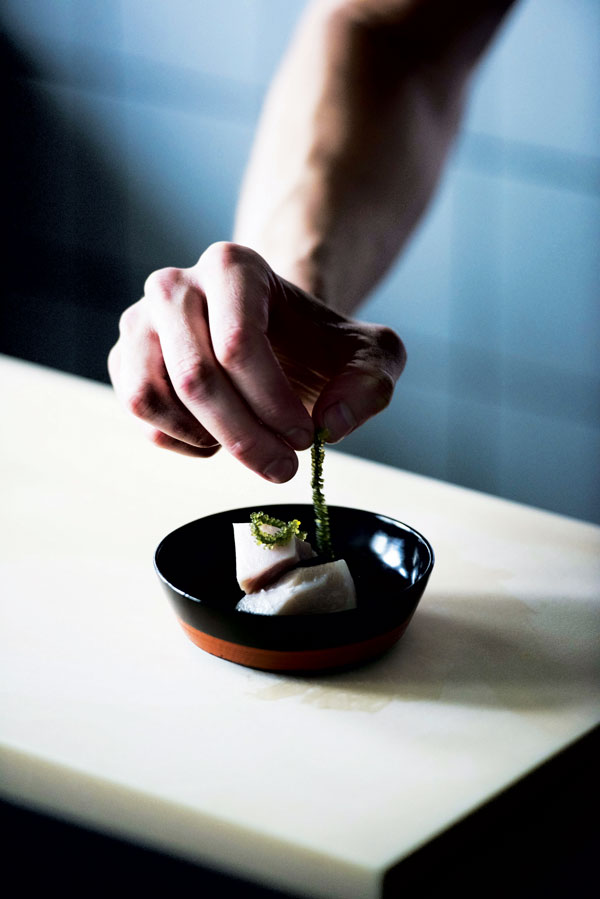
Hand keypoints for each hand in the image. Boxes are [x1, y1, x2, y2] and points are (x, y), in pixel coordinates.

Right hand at [108, 242, 405, 481]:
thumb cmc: (317, 345)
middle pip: (196, 377)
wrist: (278, 338)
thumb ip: (371, 383)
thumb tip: (332, 424)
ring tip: (248, 437)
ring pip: (153, 398)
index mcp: (233, 267)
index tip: (304, 437)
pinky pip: (140, 415)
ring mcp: (140, 321)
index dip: (271, 404)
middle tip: (283, 466)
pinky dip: (182, 440)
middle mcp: (175, 285)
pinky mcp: (123, 358)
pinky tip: (218, 434)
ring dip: (208, 437)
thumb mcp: (370, 356)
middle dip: (245, 436)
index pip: (238, 344)